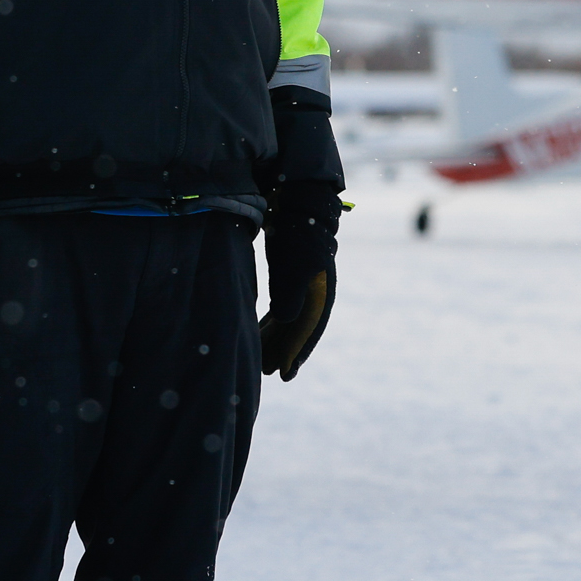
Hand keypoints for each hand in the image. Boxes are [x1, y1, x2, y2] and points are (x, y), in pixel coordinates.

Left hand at [260, 179, 337, 380]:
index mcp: (320, 295)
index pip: (307, 331)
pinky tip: (260, 333)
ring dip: (276, 340)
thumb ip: (290, 294)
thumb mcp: (294, 264)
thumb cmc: (297, 234)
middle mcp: (314, 295)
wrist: (299, 204)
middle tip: (268, 373)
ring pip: (288, 321)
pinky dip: (271, 324)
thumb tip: (284, 320)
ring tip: (261, 360)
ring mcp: (302, 287)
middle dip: (284, 352)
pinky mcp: (289, 279)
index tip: (285, 375)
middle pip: (297, 330)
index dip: (296, 354)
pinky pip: (281, 309)